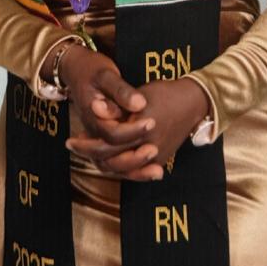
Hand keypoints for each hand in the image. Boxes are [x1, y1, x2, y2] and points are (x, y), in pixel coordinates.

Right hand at [45, 44, 159, 165]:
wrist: (75, 69)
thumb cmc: (90, 69)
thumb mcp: (105, 74)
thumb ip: (121, 91)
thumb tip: (139, 104)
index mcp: (92, 115)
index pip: (113, 134)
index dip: (133, 130)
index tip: (152, 122)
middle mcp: (93, 131)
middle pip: (111, 158)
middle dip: (135, 158)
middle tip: (155, 149)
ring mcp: (96, 137)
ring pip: (112, 166)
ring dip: (135, 171)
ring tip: (156, 170)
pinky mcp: (102, 138)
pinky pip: (114, 163)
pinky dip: (132, 170)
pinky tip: (152, 170)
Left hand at [66, 77, 209, 180]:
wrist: (194, 103)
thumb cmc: (165, 94)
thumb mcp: (139, 96)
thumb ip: (117, 107)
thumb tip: (95, 108)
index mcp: (140, 131)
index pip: (107, 144)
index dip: (87, 143)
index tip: (72, 139)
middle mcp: (147, 149)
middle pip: (111, 161)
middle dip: (89, 155)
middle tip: (73, 147)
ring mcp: (155, 157)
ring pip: (122, 169)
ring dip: (103, 163)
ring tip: (88, 154)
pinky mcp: (159, 160)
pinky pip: (135, 171)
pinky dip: (120, 168)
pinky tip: (108, 161)